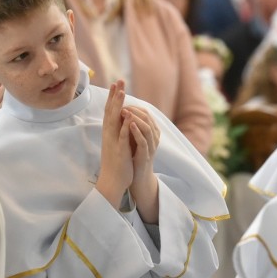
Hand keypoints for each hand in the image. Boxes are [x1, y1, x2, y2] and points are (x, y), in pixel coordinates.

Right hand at [96, 80, 133, 208]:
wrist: (112, 181)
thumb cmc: (117, 162)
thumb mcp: (117, 143)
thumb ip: (119, 131)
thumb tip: (122, 119)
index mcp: (109, 132)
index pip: (110, 111)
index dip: (112, 97)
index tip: (116, 84)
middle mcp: (109, 134)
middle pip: (110, 111)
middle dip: (114, 95)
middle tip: (118, 81)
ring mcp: (113, 141)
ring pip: (114, 120)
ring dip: (117, 105)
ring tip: (121, 92)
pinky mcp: (119, 150)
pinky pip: (121, 135)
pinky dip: (124, 125)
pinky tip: (127, 115)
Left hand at [124, 106, 159, 222]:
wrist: (138, 178)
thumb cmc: (135, 156)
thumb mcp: (134, 137)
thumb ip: (132, 125)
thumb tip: (124, 108)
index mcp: (151, 131)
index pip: (145, 112)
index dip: (134, 104)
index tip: (122, 99)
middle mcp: (153, 137)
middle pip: (147, 117)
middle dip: (135, 108)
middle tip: (123, 102)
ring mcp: (151, 146)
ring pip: (147, 128)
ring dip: (136, 118)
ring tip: (125, 111)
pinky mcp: (146, 155)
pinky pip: (144, 141)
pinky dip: (137, 132)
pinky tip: (130, 125)